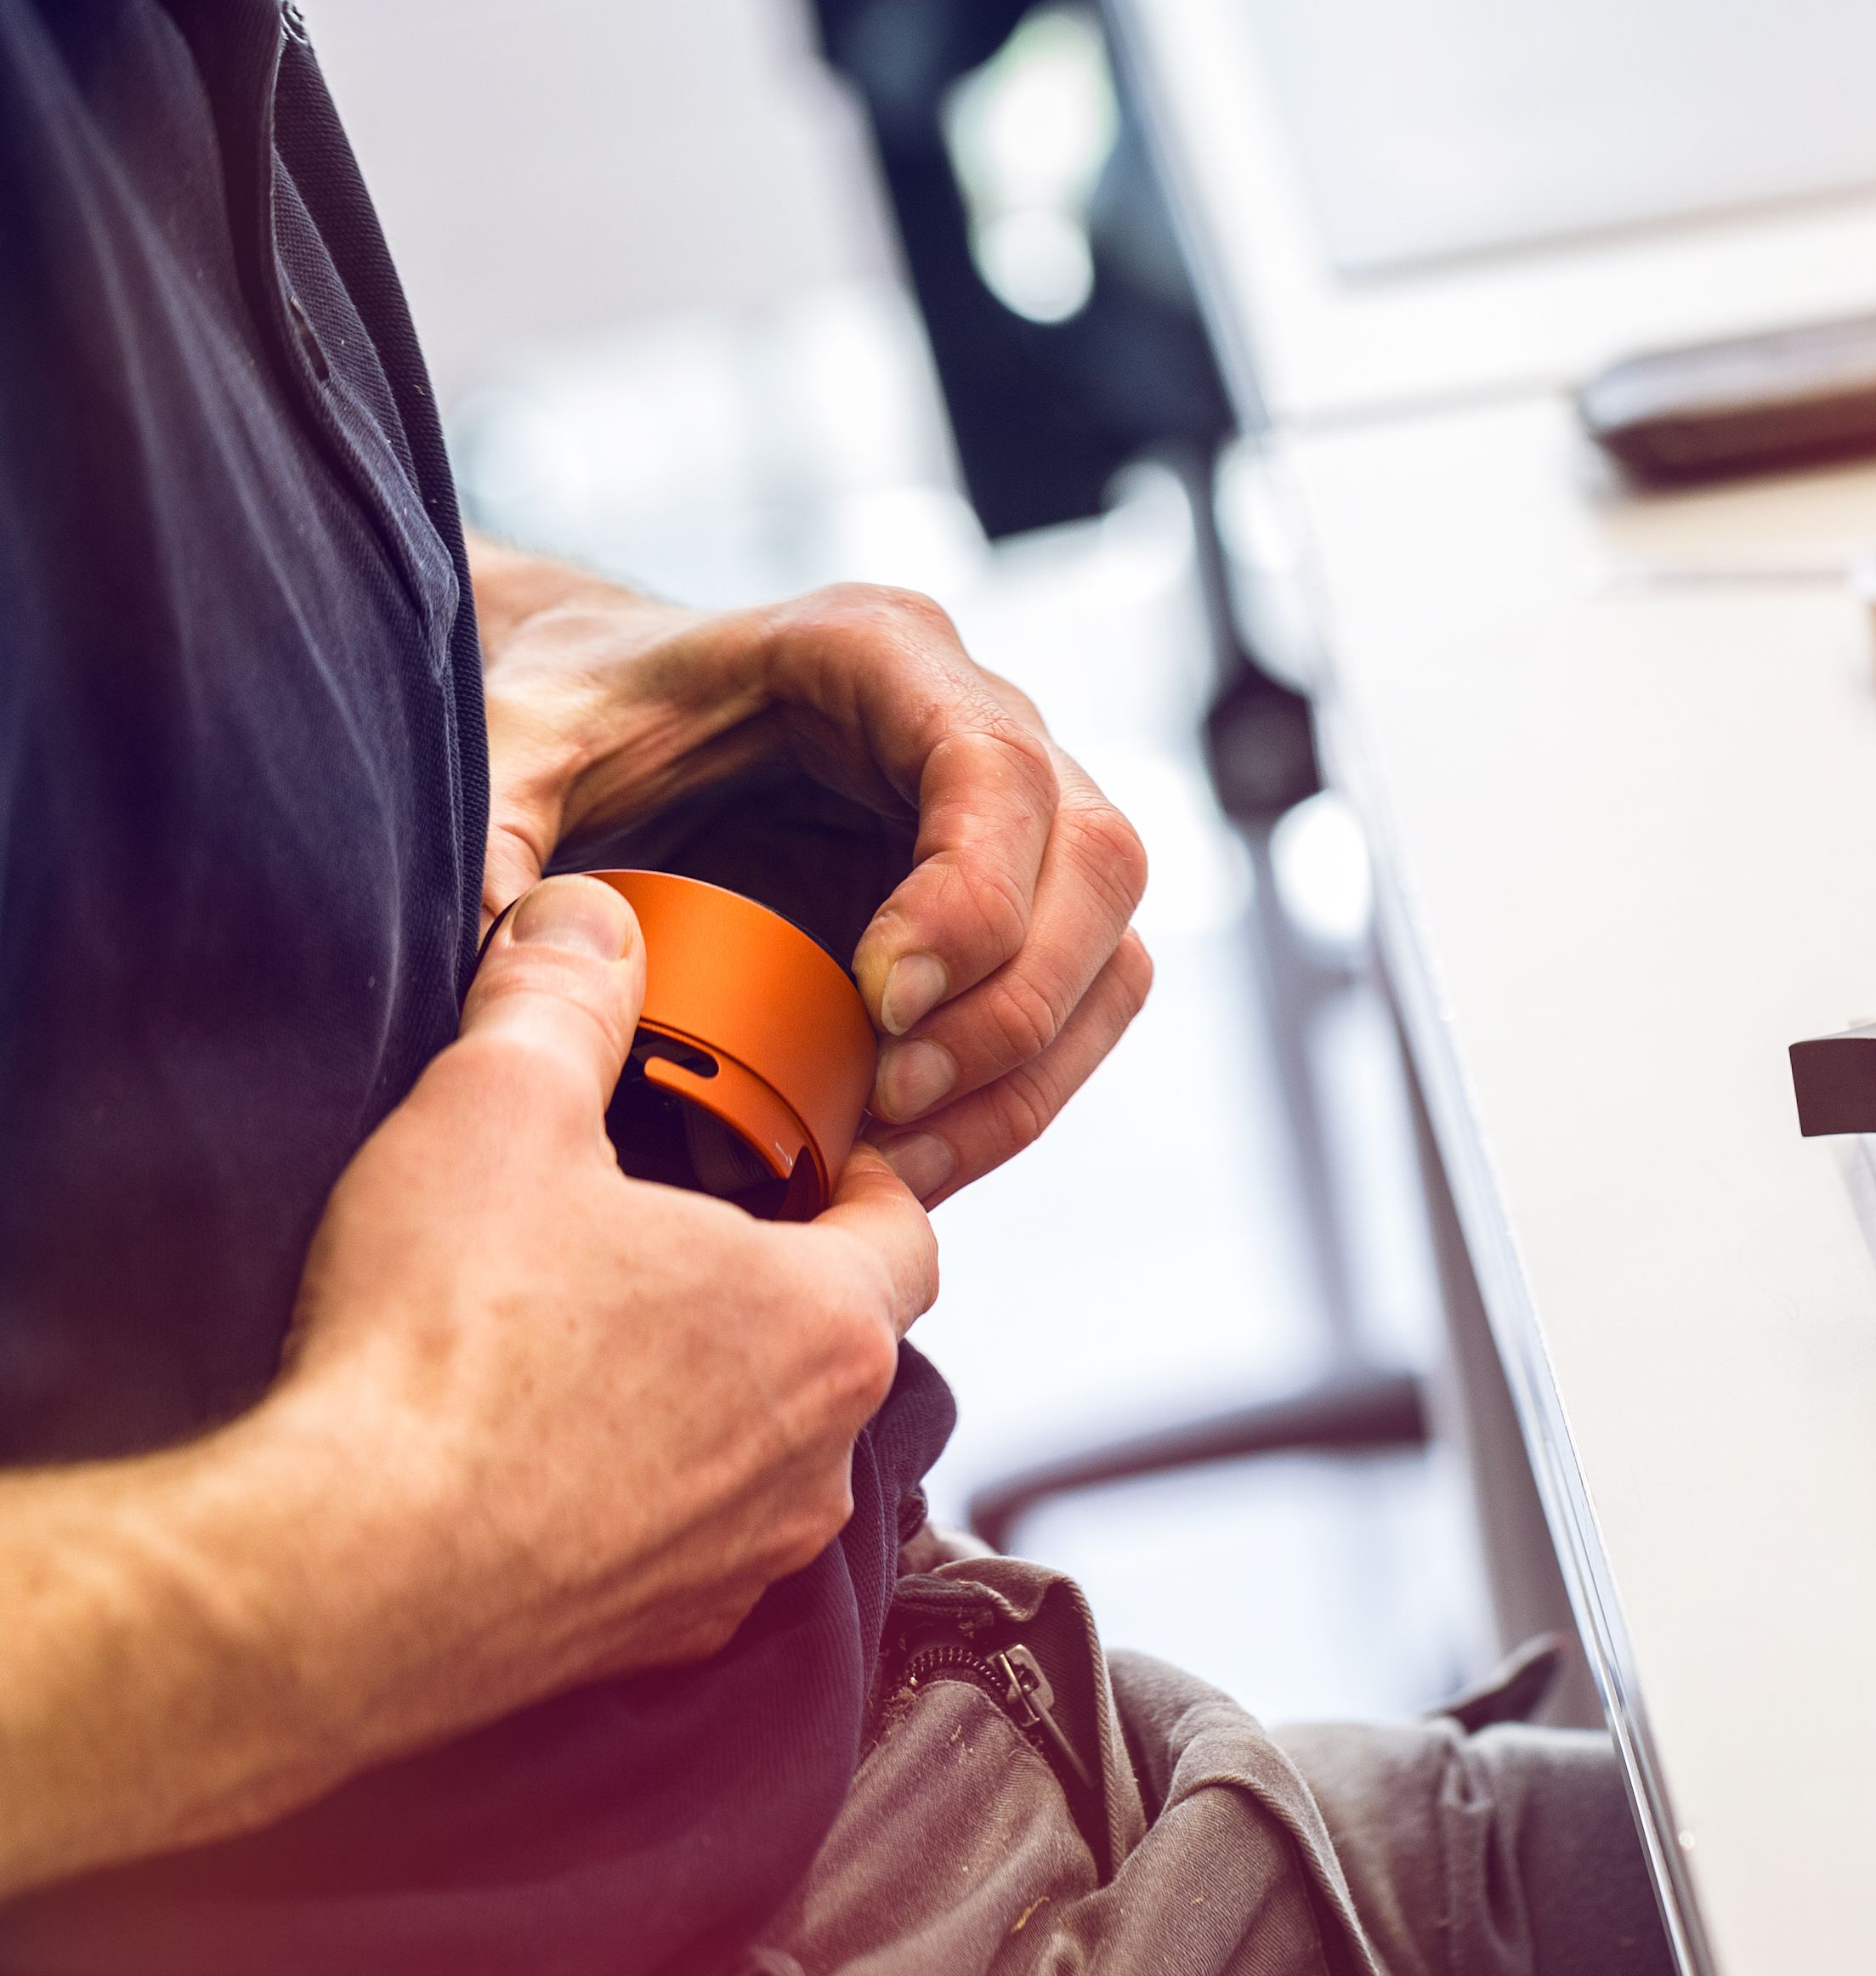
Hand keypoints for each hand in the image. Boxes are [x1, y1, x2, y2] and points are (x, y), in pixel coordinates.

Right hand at [281, 874, 940, 1695]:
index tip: (802, 1157)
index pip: (903, 1229)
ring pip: (767, 1451)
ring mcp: (748, 1560)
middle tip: (672, 1240)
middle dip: (769, 1285)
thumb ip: (561, 998)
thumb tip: (588, 922)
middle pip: (834, 1341)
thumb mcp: (498, 1111)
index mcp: (827, 1321)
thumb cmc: (440, 1349)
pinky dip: (641, 1498)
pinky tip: (549, 1462)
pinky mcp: (664, 1638)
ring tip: (599, 1349)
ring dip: (708, 1397)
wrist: (347, 1581)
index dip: (853, 1181)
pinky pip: (688, 1545)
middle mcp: (821, 1455)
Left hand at [474, 545, 1153, 1204]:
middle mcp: (977, 722)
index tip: (883, 1003)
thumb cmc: (572, 718)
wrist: (600, 719)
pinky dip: (1018, 1096)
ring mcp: (1018, 821)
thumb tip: (500, 967)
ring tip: (901, 1155)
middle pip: (1098, 859)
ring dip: (1030, 1068)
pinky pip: (1080, 1007)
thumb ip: (493, 836)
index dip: (972, 892)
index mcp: (876, 651)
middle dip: (1014, 1003)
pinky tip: (913, 1154)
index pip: (995, 765)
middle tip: (891, 1103)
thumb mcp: (507, 749)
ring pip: (1113, 945)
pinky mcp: (1016, 909)